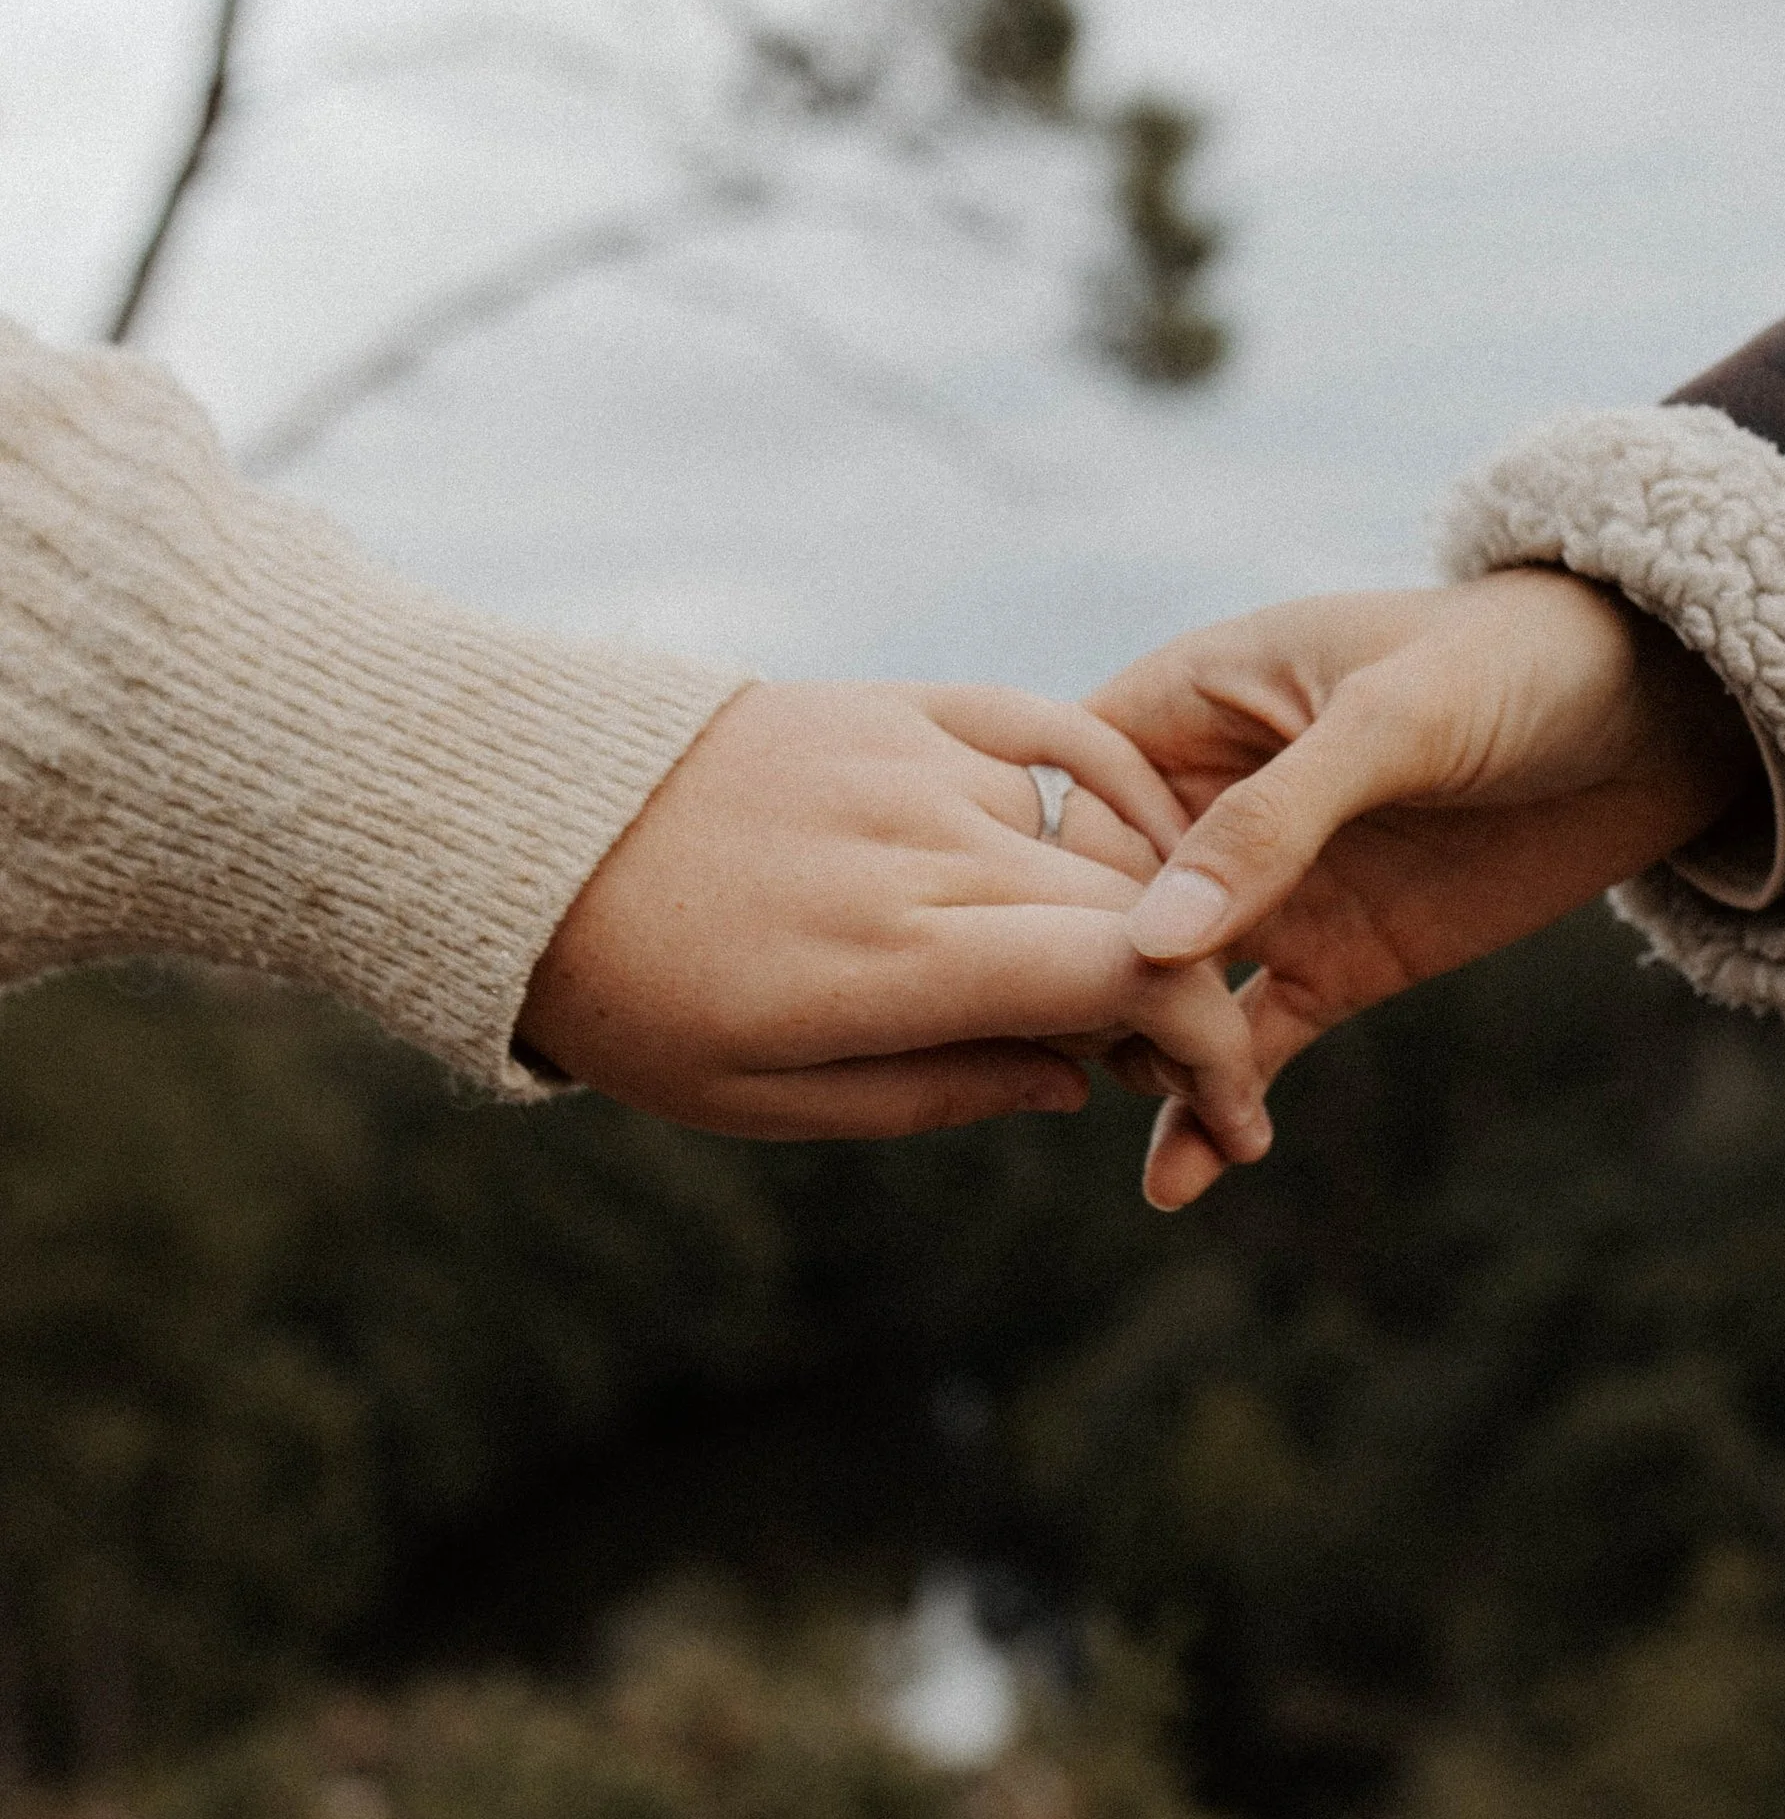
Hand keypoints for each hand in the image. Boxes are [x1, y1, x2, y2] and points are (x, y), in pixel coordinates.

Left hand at [518, 679, 1277, 1153]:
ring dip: (1131, 917)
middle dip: (1190, 1001)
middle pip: (1131, 912)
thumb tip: (1080, 1081)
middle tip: (1193, 1073)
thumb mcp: (766, 1101)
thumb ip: (940, 1093)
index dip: (1208, 1044)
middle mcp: (922, 846)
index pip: (1121, 977)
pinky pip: (1054, 734)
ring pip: (1093, 841)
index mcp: (891, 959)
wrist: (519, 833)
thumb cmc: (634, 995)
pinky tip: (1129, 843)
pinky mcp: (899, 705)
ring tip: (1106, 986)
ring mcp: (915, 761)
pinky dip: (1113, 792)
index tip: (1231, 1112)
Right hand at [1084, 570, 1756, 1206]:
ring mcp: (1268, 894)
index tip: (1043, 955)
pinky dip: (1209, 1111)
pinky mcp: (1333, 965)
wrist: (1662, 714)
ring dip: (1146, 1057)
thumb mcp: (1395, 722)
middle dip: (1080, 986)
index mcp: (1186, 704)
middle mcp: (1204, 804)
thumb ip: (1274, 822)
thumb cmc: (1520, 662)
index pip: (1065, 800)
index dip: (1038, 878)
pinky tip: (1177, 1183)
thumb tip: (1152, 939)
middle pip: (1092, 909)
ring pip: (1161, 992)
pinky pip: (1245, 1047)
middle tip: (1088, 1061)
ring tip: (1177, 1110)